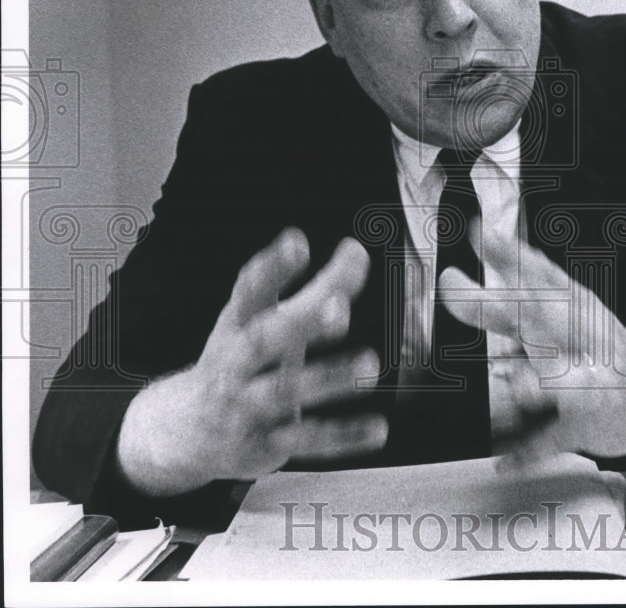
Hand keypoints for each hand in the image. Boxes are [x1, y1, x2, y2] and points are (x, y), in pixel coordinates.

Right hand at [117, 229, 387, 495]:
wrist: (185, 433)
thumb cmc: (240, 360)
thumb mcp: (266, 321)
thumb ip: (316, 287)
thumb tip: (357, 250)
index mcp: (236, 326)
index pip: (249, 292)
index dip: (272, 268)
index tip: (297, 242)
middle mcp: (236, 364)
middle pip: (264, 340)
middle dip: (302, 322)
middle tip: (340, 306)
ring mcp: (246, 405)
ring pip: (286, 392)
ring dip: (328, 378)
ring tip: (369, 364)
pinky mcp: (263, 444)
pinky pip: (306, 440)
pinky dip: (342, 436)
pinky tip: (378, 429)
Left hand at [439, 222, 625, 461]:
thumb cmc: (603, 348)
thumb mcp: (569, 313)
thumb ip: (522, 289)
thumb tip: (478, 247)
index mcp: (576, 307)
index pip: (542, 273)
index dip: (510, 254)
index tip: (480, 234)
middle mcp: (582, 338)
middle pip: (536, 317)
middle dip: (496, 304)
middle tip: (450, 287)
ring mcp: (590, 382)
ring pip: (554, 379)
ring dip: (530, 381)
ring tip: (510, 380)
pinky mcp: (587, 424)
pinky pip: (551, 438)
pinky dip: (526, 451)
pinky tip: (504, 459)